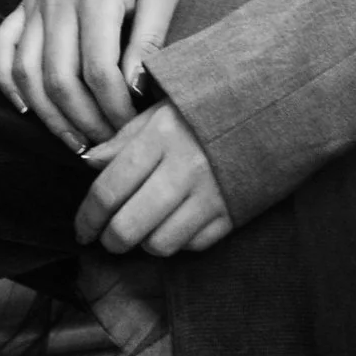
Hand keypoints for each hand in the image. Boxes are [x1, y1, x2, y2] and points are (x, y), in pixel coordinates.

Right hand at [0, 0, 181, 149]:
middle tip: (107, 143)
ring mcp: (34, 5)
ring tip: (76, 141)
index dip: (113, 107)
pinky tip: (28, 110)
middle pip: (58, 78)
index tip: (131, 127)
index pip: (98, 69)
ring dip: (48, 115)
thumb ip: (150, 39)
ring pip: (27, 72)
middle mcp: (57, 2)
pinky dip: (8, 83)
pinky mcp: (22, 7)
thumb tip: (135, 89)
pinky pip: (1, 49)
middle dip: (84, 121)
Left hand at [73, 101, 232, 257]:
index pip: (108, 190)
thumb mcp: (162, 111)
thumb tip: (89, 164)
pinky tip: (177, 225)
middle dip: (110, 240)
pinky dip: (180, 241)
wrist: (275, 111)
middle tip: (108, 238)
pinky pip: (194, 244)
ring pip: (160, 244)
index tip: (81, 230)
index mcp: (161, 137)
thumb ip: (124, 139)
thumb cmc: (208, 110)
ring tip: (145, 230)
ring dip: (145, 243)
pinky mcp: (233, 213)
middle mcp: (184, 169)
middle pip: (128, 227)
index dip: (87, 217)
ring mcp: (211, 194)